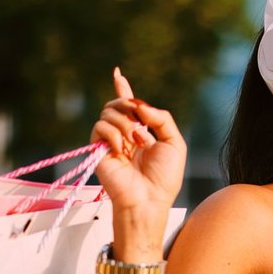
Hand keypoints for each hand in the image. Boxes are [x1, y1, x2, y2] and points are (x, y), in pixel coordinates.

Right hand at [91, 67, 186, 256]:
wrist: (148, 199)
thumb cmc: (164, 178)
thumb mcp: (174, 143)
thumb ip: (161, 118)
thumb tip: (139, 105)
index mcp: (142, 133)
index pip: (130, 107)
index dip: (124, 89)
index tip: (117, 73)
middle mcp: (124, 135)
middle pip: (118, 104)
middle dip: (130, 106)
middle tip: (142, 126)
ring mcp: (110, 142)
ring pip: (109, 112)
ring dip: (125, 123)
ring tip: (134, 142)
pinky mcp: (98, 149)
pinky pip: (100, 126)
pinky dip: (113, 133)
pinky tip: (122, 148)